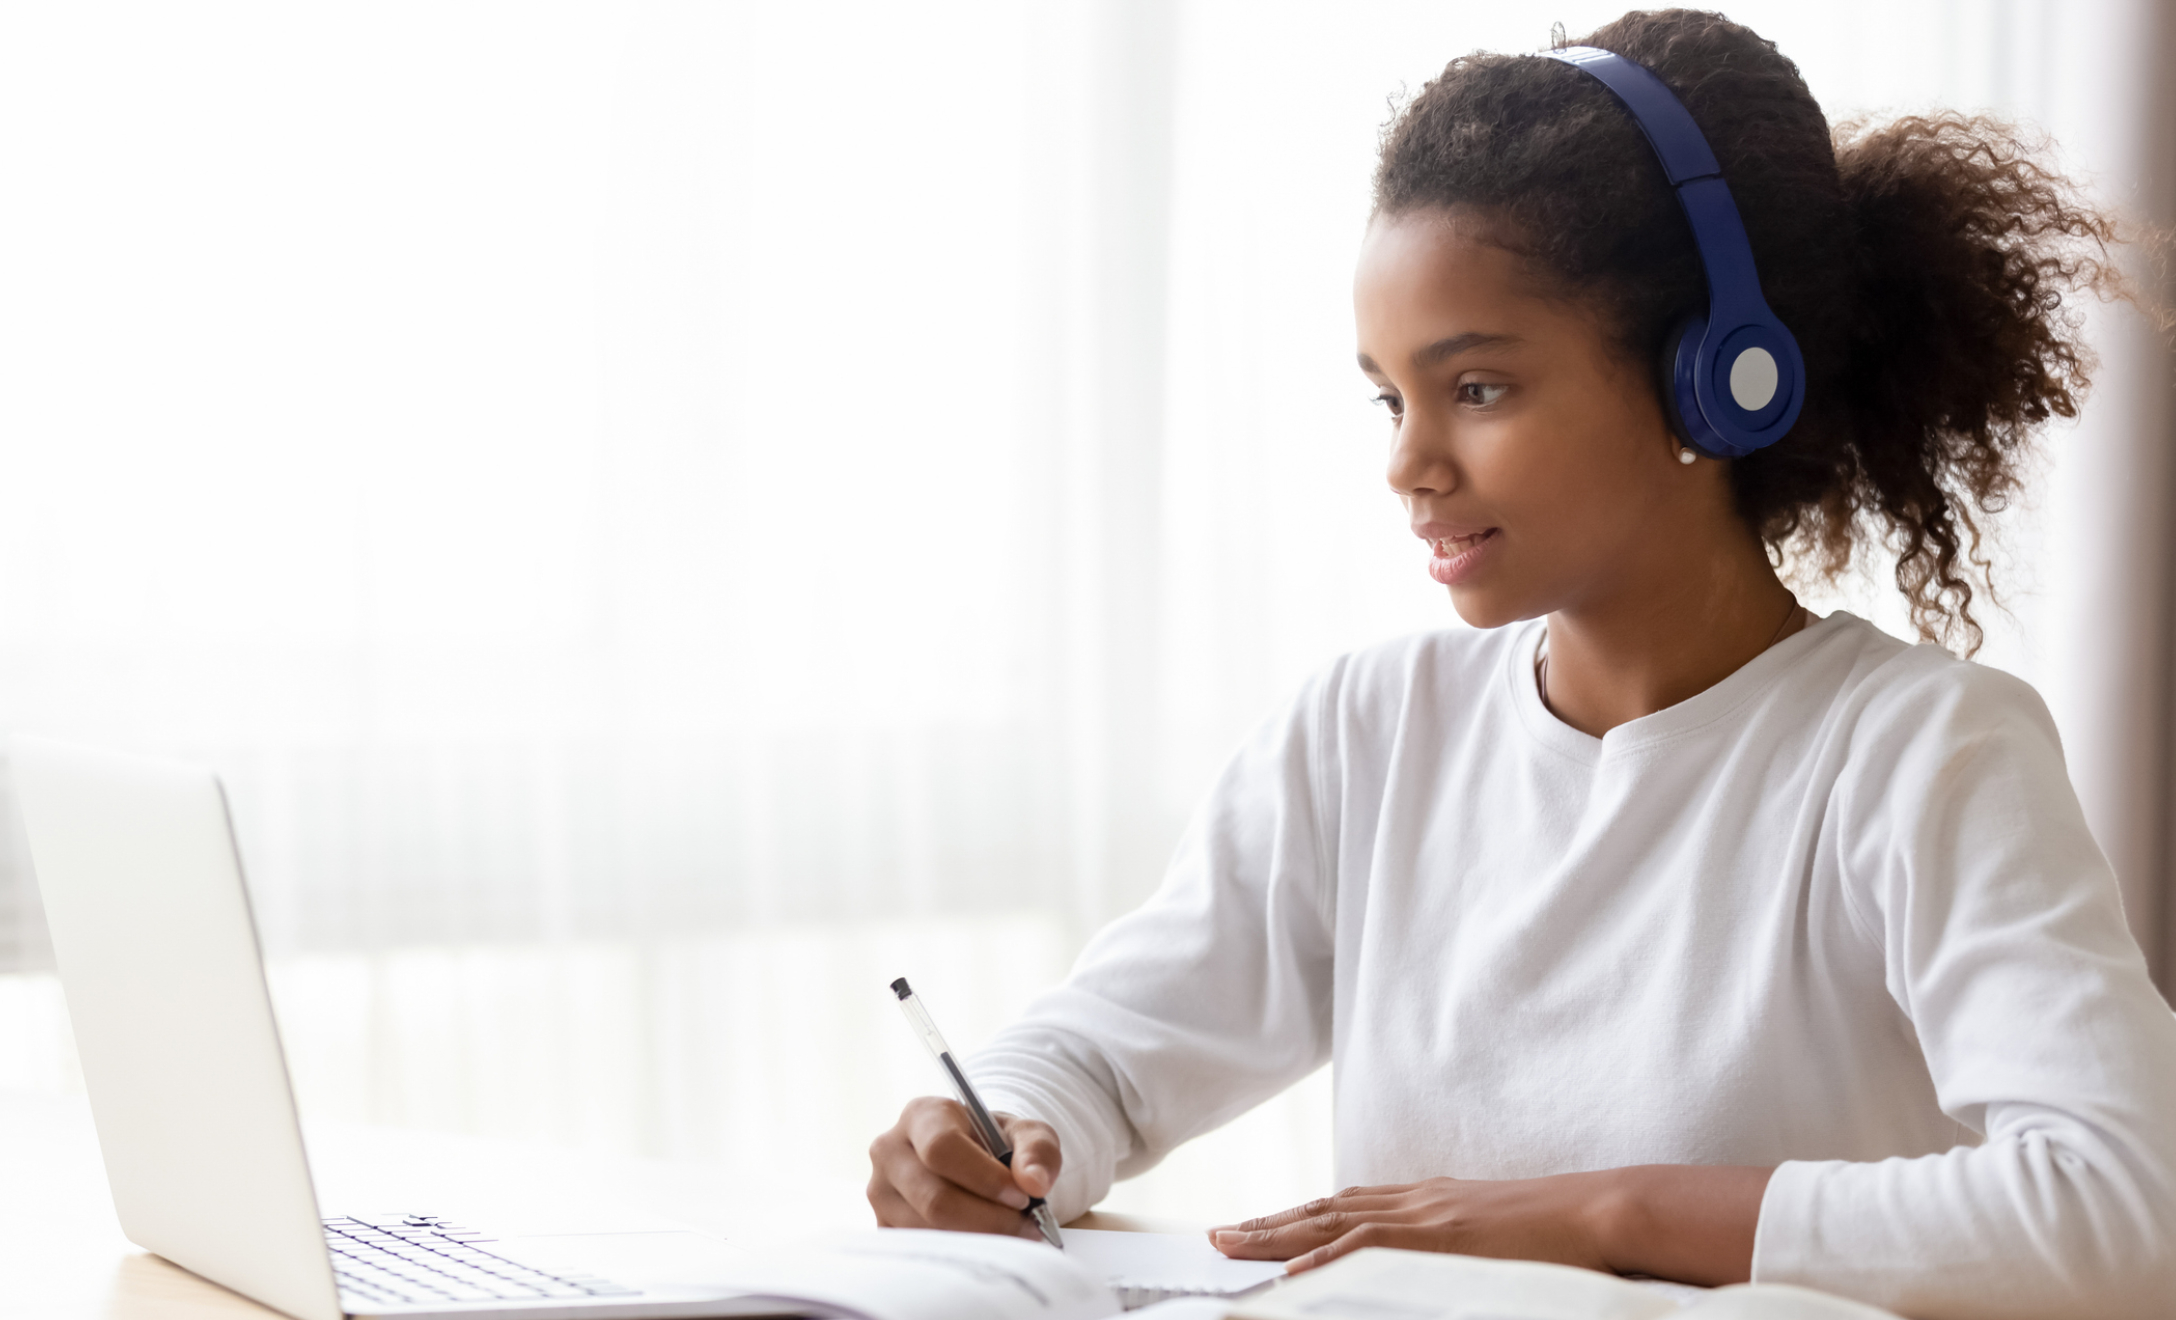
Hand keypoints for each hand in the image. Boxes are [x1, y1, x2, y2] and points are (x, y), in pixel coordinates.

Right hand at [867, 1096, 1059, 1238]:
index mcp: (921, 1115)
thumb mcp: (1026, 1134)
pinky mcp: (883, 1226)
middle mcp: (890, 1151)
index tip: (1022, 1197)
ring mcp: (881, 1192)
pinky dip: (961, 1254)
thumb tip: (1034, 1183)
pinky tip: (987, 1245)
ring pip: (928, 1230)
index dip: (984, 1178)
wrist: (974, 1162)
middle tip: (1028, 1228)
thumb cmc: (997, 1144)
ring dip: (979, 1240)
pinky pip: (921, 1251)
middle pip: (934, 1198)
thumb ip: (1038, 1150)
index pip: (942, 1148)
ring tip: (1014, 1236)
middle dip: (989, 1219)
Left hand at [1209, 1165, 1769, 1284]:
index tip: (1260, 1226)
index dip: (1301, 1217)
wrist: (1603, 1210)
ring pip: (1332, 1223)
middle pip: (1326, 1209)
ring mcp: (1426, 1214)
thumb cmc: (1563, 1232)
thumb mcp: (1497, 1239)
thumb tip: (1437, 1269)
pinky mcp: (1439, 1235)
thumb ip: (1458, 1247)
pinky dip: (1324, 1259)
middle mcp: (1418, 1200)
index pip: (1350, 1206)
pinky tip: (1290, 1273)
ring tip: (1230, 1247)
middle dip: (1269, 1223)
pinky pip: (1368, 1249)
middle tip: (1219, 1236)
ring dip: (1276, 1235)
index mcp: (1430, 1201)